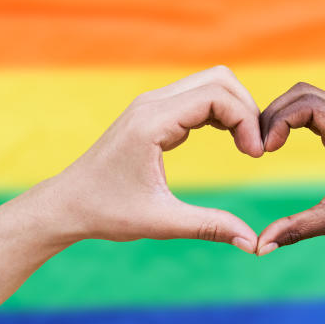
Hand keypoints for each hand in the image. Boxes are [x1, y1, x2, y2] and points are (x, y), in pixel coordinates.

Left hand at [41, 66, 262, 252]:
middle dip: (247, 108)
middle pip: (219, 79)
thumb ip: (210, 227)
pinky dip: (221, 113)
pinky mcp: (154, 113)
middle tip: (256, 149)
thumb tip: (253, 244)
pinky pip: (198, 97)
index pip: (216, 96)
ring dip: (235, 109)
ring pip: (210, 83)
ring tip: (247, 146)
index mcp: (152, 122)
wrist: (67, 204)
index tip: (255, 155)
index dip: (246, 120)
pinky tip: (231, 141)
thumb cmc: (106, 212)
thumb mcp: (161, 222)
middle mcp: (152, 104)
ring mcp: (152, 105)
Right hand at [256, 82, 324, 254]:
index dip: (279, 120)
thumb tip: (258, 247)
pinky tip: (279, 143)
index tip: (265, 151)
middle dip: (274, 113)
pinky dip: (292, 120)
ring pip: (308, 97)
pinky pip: (315, 110)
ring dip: (282, 114)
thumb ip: (295, 229)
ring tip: (265, 144)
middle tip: (257, 145)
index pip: (308, 104)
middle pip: (304, 93)